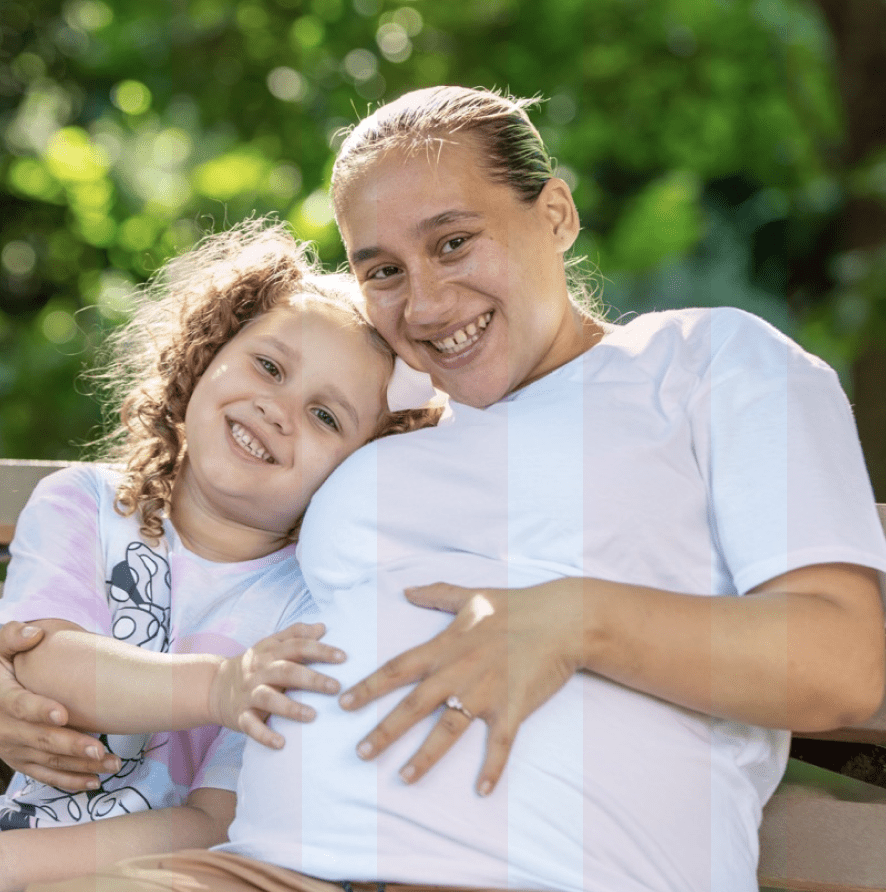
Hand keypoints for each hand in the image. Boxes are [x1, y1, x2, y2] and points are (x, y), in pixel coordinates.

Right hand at [0, 621, 118, 790]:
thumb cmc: (2, 665)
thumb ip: (12, 636)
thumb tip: (32, 633)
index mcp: (0, 698)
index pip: (19, 705)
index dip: (39, 710)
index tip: (64, 713)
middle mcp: (4, 728)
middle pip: (39, 739)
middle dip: (70, 745)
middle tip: (100, 748)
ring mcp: (12, 748)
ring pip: (47, 761)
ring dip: (79, 765)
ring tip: (111, 763)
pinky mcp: (21, 760)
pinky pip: (45, 775)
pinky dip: (69, 781)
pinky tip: (95, 782)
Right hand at [210, 622, 344, 747]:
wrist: (213, 686)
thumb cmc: (254, 666)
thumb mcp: (270, 645)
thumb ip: (295, 634)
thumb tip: (322, 627)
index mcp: (270, 652)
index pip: (297, 646)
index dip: (320, 650)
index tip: (343, 657)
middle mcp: (260, 671)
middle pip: (287, 671)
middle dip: (312, 679)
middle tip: (336, 687)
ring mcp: (249, 694)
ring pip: (269, 699)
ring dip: (291, 707)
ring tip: (312, 716)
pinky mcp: (240, 716)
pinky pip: (251, 726)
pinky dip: (264, 736)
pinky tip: (281, 743)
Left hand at [339, 582, 584, 794]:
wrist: (561, 619)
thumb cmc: (516, 605)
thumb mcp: (471, 596)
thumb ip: (436, 594)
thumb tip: (406, 589)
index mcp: (444, 646)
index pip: (397, 669)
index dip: (369, 687)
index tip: (344, 704)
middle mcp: (458, 671)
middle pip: (413, 705)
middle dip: (384, 730)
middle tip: (359, 753)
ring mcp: (485, 692)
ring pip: (448, 731)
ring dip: (424, 757)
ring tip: (403, 778)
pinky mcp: (513, 707)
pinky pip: (499, 744)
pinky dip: (492, 768)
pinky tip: (482, 791)